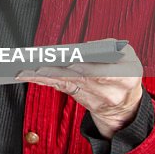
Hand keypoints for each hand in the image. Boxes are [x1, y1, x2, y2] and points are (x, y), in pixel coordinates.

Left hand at [16, 49, 143, 138]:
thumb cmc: (125, 71)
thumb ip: (107, 47)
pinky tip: (30, 75)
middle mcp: (112, 93)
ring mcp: (97, 101)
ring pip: (68, 85)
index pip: (106, 74)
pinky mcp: (83, 102)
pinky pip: (62, 89)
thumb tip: (84, 48)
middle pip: (81, 80)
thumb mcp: (126, 55)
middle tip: (39, 65)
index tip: (71, 64)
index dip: (88, 69)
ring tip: (27, 69)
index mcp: (127, 76)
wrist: (126, 106)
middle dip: (58, 72)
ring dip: (46, 77)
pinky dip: (45, 81)